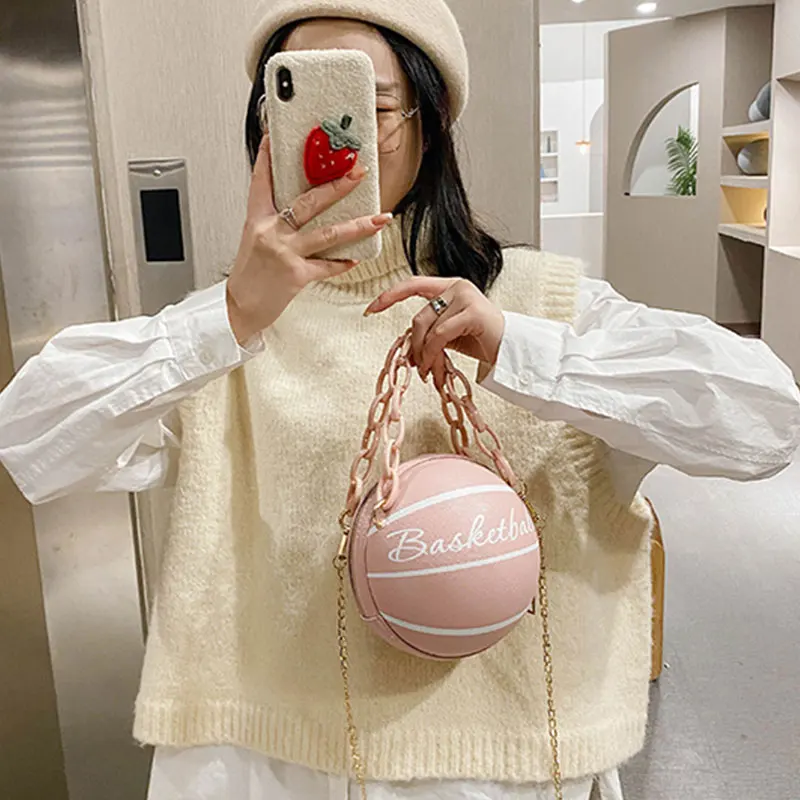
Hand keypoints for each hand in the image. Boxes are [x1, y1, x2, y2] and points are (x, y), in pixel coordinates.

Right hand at [226, 135, 392, 344]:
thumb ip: (274, 221)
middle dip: (337, 185)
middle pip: (308, 201)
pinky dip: (342, 263)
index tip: (277, 137)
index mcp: (257, 219)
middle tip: (357, 171)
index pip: (262, 181)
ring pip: (327, 233)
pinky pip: (326, 266)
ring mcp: (284, 252)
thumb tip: (299, 207)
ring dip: (358, 225)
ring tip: (380, 218)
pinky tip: (356, 258)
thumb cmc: (250, 275)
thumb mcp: (255, 240)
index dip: (269, 157)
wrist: (240, 308)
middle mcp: (270, 232)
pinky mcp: (296, 274)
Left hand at [364, 277, 504, 385]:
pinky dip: (433, 353)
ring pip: (427, 327)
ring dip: (423, 354)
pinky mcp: (473, 313)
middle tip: (417, 367)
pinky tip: (434, 368)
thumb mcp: (450, 333)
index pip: (413, 284)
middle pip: (418, 316)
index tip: (371, 309)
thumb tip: (407, 348)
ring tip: (427, 371)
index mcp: (449, 287)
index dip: (390, 295)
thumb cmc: (481, 341)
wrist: (512, 350)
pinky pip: (440, 335)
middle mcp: (457, 286)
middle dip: (415, 345)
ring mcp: (466, 297)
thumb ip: (430, 331)